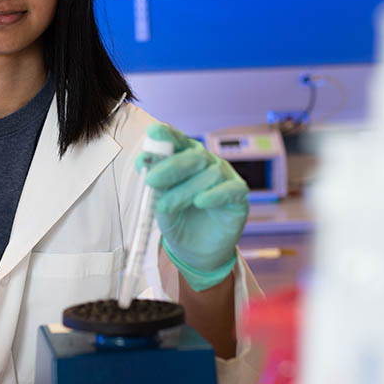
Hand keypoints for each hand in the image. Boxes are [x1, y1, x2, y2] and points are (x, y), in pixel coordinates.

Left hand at [136, 123, 249, 290]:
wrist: (195, 250)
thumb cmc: (178, 220)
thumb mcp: (160, 204)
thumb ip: (155, 186)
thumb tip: (145, 163)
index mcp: (186, 158)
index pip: (179, 141)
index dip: (168, 135)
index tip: (153, 133)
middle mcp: (207, 163)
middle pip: (194, 155)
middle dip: (171, 166)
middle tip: (151, 180)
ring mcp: (225, 177)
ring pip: (210, 174)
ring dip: (184, 190)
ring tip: (165, 207)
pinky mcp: (238, 196)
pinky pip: (230, 189)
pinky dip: (214, 195)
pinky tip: (200, 202)